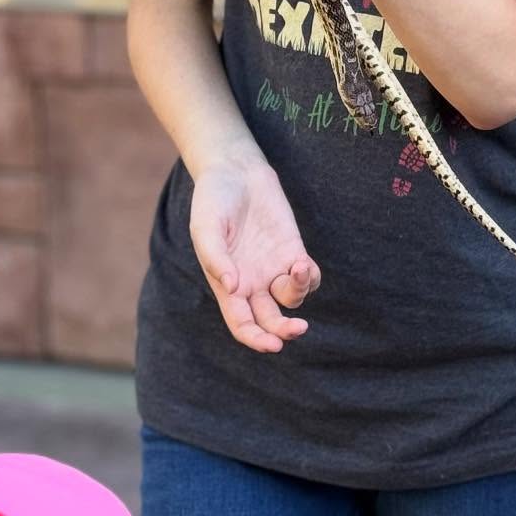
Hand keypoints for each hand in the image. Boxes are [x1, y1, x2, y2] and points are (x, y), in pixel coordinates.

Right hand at [189, 154, 321, 352]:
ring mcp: (273, 267)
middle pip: (271, 320)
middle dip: (284, 331)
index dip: (256, 339)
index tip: (273, 344)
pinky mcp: (291, 249)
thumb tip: (233, 288)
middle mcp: (252, 283)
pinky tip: (303, 265)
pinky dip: (309, 278)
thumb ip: (216, 258)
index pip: (242, 324)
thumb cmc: (213, 200)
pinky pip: (306, 276)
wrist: (234, 170)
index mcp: (227, 285)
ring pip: (291, 299)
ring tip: (297, 268)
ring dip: (297, 293)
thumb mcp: (206, 227)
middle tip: (297, 329)